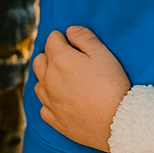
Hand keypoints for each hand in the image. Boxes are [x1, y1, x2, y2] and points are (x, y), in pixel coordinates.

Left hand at [32, 26, 130, 151]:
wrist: (114, 122)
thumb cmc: (111, 84)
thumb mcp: (103, 53)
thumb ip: (84, 37)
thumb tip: (69, 30)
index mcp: (59, 60)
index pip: (51, 39)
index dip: (64, 37)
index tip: (75, 43)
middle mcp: (48, 79)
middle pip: (39, 60)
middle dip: (51, 55)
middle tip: (70, 59)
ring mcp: (48, 101)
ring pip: (39, 83)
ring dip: (48, 77)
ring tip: (68, 80)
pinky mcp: (52, 119)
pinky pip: (43, 105)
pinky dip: (50, 100)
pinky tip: (64, 100)